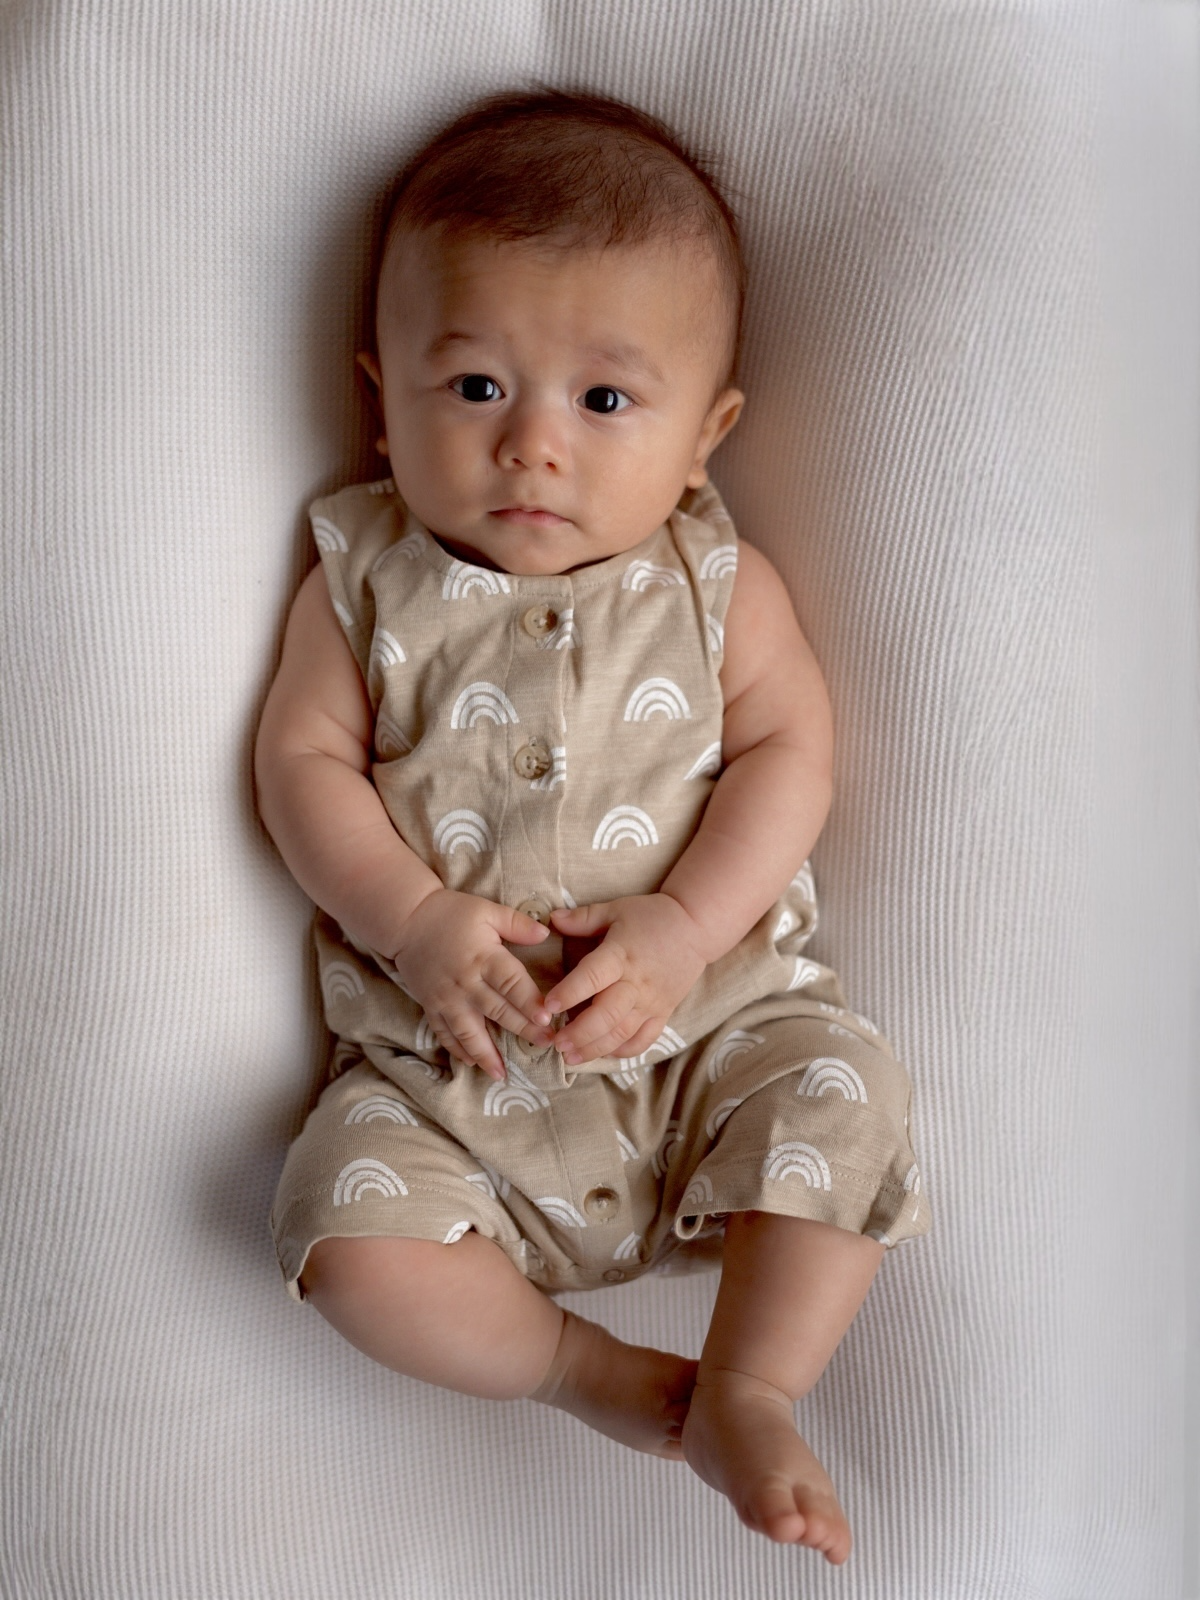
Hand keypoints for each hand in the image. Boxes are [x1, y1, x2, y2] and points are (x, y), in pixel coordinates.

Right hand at [389, 889, 556, 1080]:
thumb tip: (546, 934)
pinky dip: (456, 1049)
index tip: (547, 1020)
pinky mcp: (431, 1005)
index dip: (529, 1003)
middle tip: (546, 1045)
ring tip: (502, 1074)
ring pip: (468, 1031)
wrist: (406, 920)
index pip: (511, 984)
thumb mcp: (486, 910)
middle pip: (497, 1011)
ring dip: (486, 1054)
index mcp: (483, 957)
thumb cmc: (451, 913)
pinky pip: (444, 1032)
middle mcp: (466, 982)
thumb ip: (517, 924)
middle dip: (523, 1030)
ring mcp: (446, 997)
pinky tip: (470, 1063)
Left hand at [543, 894, 708, 1065]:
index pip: (592, 978)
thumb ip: (583, 917)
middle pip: (606, 1015)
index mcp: (620, 955)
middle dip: (579, 1033)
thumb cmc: (652, 916)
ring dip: (595, 1048)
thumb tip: (551, 919)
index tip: (547, 1006)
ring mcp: (651, 1002)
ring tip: (570, 1058)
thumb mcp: (616, 910)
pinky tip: (603, 1054)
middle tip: (556, 1043)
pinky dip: (624, 1052)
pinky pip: (644, 1040)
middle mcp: (636, 983)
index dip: (569, 993)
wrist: (696, 927)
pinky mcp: (663, 1013)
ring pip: (622, 1033)